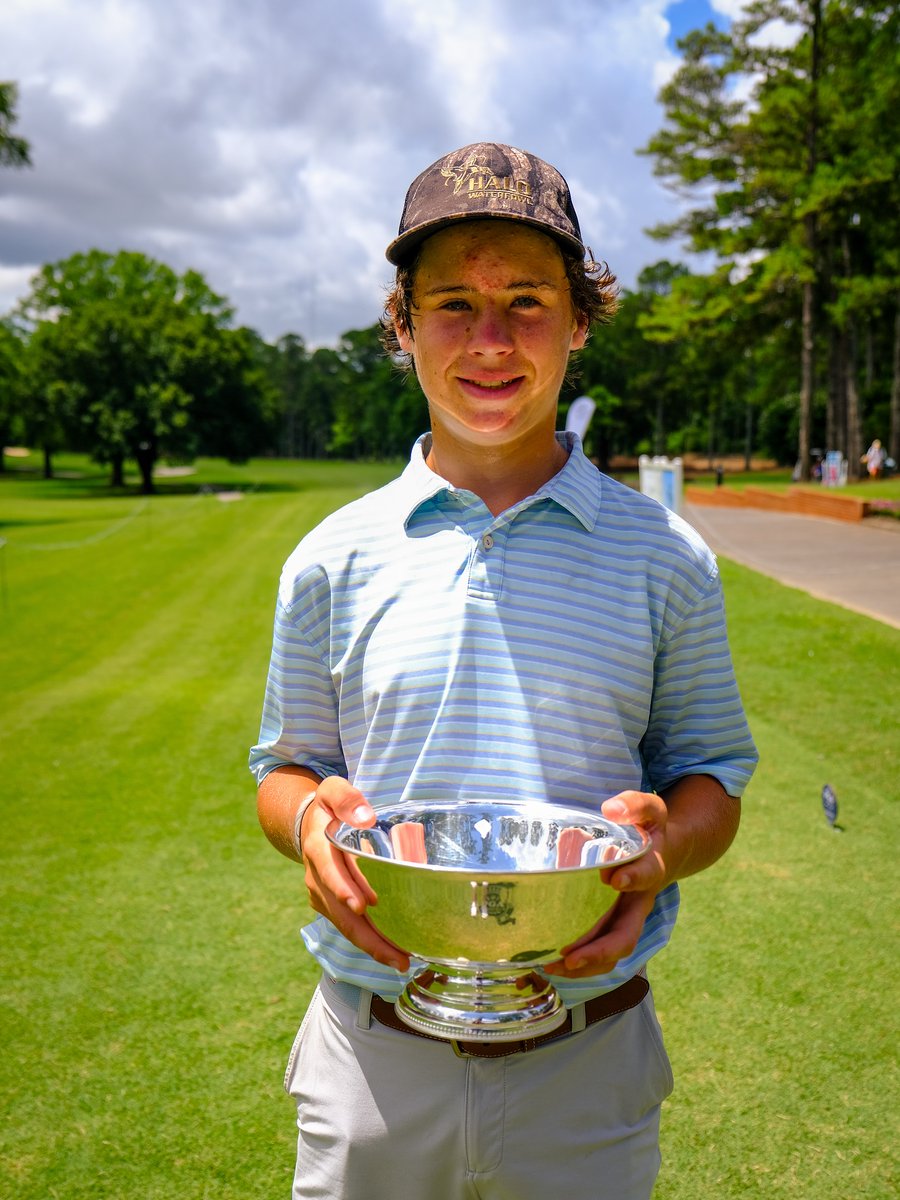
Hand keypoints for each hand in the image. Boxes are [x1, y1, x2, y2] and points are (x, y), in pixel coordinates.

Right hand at [301, 778, 410, 972]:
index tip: (362, 906)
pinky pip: (348, 926)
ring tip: (401, 961)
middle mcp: (317, 877)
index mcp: (318, 847)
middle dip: (367, 937)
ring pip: (345, 926)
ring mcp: (322, 895)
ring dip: (371, 946)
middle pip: (340, 912)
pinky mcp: (329, 905)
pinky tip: (392, 951)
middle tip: (397, 956)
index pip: (329, 871)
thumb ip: (347, 798)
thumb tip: (366, 816)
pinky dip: (368, 941)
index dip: (343, 889)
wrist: (307, 824)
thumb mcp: (332, 790)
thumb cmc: (328, 807)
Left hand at [544, 790, 668, 979]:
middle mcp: (639, 902)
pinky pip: (598, 952)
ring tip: (552, 968)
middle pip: (626, 935)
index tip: (614, 879)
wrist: (663, 852)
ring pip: (610, 952)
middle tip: (572, 957)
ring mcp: (625, 918)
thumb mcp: (650, 810)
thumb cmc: (648, 830)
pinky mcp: (610, 926)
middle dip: (600, 950)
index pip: (647, 874)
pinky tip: (548, 964)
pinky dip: (578, 964)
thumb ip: (635, 805)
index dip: (634, 877)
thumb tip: (611, 808)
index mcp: (650, 869)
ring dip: (584, 965)